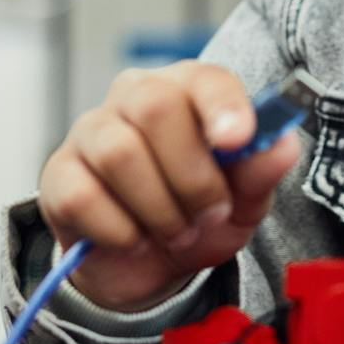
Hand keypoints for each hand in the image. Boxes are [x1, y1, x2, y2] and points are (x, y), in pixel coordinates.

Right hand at [38, 61, 300, 311]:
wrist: (151, 265)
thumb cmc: (201, 214)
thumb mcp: (244, 200)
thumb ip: (261, 171)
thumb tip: (284, 146)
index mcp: (187, 90)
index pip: (204, 78)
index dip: (223, 105)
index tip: (238, 140)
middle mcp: (134, 97)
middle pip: (155, 106)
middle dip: (192, 175)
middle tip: (209, 213)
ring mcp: (90, 132)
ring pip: (119, 152)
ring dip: (159, 208)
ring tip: (177, 231)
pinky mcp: (59, 175)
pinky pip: (83, 195)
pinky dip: (119, 230)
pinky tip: (134, 239)